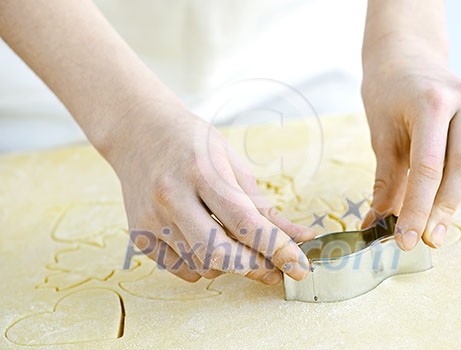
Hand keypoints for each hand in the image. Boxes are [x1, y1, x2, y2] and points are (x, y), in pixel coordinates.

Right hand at [104, 99, 313, 283]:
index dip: (277, 249)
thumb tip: (300, 237)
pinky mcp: (139, 234)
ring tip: (234, 243)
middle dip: (255, 268)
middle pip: (220, 253)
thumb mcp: (232, 162)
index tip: (299, 267)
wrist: (138, 131)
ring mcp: (151, 218)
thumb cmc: (192, 143)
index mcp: (201, 172)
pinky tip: (207, 244)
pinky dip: (202, 265)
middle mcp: (172, 197)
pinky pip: (180, 269)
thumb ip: (263, 204)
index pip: (245, 222)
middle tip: (274, 269)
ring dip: (229, 265)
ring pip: (202, 265)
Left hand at [361, 49, 460, 249]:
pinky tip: (446, 183)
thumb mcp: (381, 136)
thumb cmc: (388, 96)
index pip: (427, 168)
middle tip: (425, 241)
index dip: (417, 209)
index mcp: (432, 104)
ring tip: (429, 215)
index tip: (407, 240)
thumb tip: (376, 223)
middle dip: (441, 211)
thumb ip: (385, 181)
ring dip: (452, 198)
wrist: (407, 60)